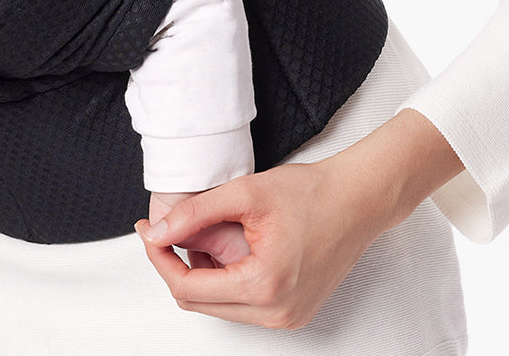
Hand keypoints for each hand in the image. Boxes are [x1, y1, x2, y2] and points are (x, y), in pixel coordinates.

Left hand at [135, 110, 462, 328]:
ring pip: (220, 306)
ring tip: (200, 232)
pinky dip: (225, 279)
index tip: (149, 231)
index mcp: (264, 286)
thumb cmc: (315, 192)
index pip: (188, 287)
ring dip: (201, 273)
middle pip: (200, 302)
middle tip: (165, 229)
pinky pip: (243, 304)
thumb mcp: (246, 192)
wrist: (360, 198)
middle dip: (176, 265)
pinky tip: (225, 248)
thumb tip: (159, 232)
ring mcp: (287, 317)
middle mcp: (276, 313)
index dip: (160, 258)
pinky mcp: (293, 312)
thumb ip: (196, 213)